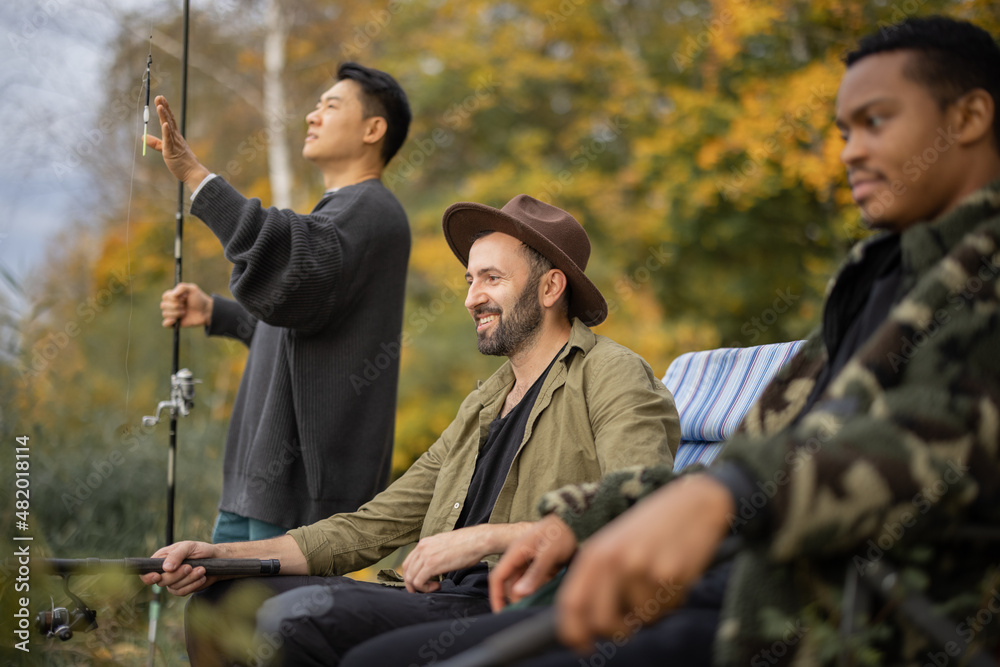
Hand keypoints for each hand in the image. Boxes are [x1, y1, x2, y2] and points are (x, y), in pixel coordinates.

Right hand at [140, 540, 218, 595]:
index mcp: (161, 558)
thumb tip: (166, 568)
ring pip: (173, 587)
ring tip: (201, 569)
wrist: (216, 560)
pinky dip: (193, 585)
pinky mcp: (182, 588)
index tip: (157, 576)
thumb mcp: (189, 547)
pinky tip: (202, 577)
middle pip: (161, 581)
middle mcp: (164, 571)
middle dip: (176, 575)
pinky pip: (182, 592)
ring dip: (189, 579)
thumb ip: (177, 555)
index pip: (146, 571)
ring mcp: (173, 581)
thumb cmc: (200, 550)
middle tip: (190, 567)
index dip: (148, 576)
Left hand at [145, 95, 210, 189]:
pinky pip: (169, 140)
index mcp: (175, 137)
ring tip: (160, 106)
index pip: (169, 120)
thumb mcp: (166, 150)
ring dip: (164, 116)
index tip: (161, 99)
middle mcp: (176, 137)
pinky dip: (167, 131)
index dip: (165, 109)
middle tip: (159, 96)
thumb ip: (156, 143)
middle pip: (169, 120)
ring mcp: (175, 143)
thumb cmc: (181, 162)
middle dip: (164, 108)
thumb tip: (143, 137)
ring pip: (168, 127)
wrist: (193, 173)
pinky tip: (165, 123)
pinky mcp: (172, 151)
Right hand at [161, 282, 212, 327]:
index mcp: (173, 296)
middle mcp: (171, 305)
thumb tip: (173, 294)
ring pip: (165, 314)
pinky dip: (168, 322)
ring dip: (176, 313)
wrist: (206, 311)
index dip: (173, 298)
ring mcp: (173, 314)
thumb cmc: (199, 299)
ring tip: (185, 312)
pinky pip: (165, 324)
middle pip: (163, 305)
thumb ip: (182, 287)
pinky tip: (175, 320)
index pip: (165, 296)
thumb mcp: (192, 289)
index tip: (184, 298)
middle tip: (185, 306)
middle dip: (175, 306)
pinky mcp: (175, 323)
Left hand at [402, 523, 531, 593]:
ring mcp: (425, 555)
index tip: (423, 582)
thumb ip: (435, 553)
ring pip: (410, 578)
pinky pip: (418, 582)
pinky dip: (425, 588)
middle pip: (406, 571)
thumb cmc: (468, 544)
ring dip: (420, 587)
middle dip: (413, 584)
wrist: (478, 540)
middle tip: (425, 589)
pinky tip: (438, 586)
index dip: (412, 575)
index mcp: (424, 542)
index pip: (408, 562)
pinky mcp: (431, 564)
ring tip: (435, 587)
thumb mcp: (445, 545)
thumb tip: (434, 565)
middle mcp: (422, 547)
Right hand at [489, 515, 576, 610]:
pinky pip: (534, 580)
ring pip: (523, 583)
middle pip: (510, 583)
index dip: (496, 597)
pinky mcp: (539, 563)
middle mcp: (519, 557)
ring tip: (539, 604)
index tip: (500, 613)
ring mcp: (529, 560)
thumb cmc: (561, 532)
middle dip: (515, 599)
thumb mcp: (549, 553)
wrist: (574, 519)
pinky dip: (538, 588)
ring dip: (528, 594)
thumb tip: (520, 593)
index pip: (497, 577)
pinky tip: (547, 593)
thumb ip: (535, 573)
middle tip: (526, 612)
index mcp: (515, 552)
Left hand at [554, 474, 733, 651]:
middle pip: (602, 621)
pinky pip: (666, 609)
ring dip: (652, 610)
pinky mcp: (670, 574)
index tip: (583, 646)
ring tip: (660, 580)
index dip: (573, 632)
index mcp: (595, 552)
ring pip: (641, 618)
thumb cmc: (652, 527)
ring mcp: (641, 567)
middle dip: (616, 631)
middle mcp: (613, 560)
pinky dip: (672, 601)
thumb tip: (589, 623)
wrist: (694, 502)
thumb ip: (599, 577)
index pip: (571, 603)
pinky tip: (676, 574)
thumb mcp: (616, 543)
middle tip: (629, 625)